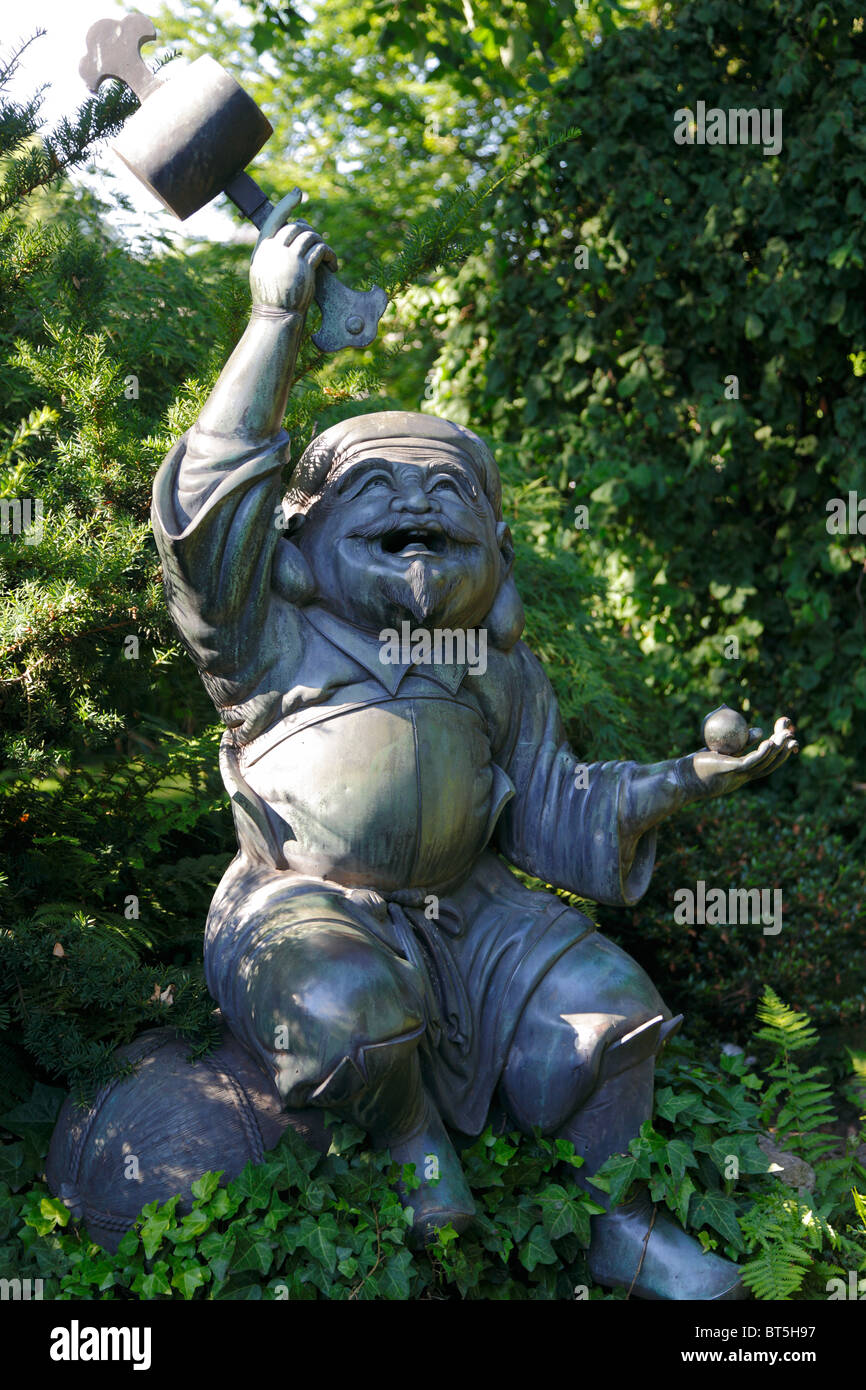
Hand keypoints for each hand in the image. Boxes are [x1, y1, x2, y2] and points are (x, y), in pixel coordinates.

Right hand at [249, 190, 337, 314]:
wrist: (275, 316)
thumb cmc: (269, 298)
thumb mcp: (262, 270)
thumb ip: (271, 252)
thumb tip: (284, 237)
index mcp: (263, 248)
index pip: (275, 218)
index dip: (287, 204)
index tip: (298, 193)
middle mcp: (275, 248)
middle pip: (297, 227)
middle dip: (311, 232)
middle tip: (319, 245)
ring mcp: (289, 257)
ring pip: (311, 236)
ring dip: (322, 244)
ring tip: (327, 257)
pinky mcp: (304, 267)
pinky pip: (321, 250)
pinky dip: (330, 255)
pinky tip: (333, 266)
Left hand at [681, 715, 798, 800]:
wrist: (681, 778)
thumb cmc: (698, 764)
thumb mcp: (722, 750)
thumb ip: (739, 741)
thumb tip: (759, 730)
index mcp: (742, 773)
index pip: (766, 763)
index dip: (780, 752)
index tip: (788, 737)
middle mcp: (743, 776)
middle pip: (769, 764)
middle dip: (784, 750)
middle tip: (793, 734)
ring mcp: (737, 775)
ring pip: (763, 763)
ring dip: (777, 750)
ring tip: (787, 736)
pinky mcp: (729, 770)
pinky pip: (750, 762)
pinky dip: (761, 753)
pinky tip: (769, 742)